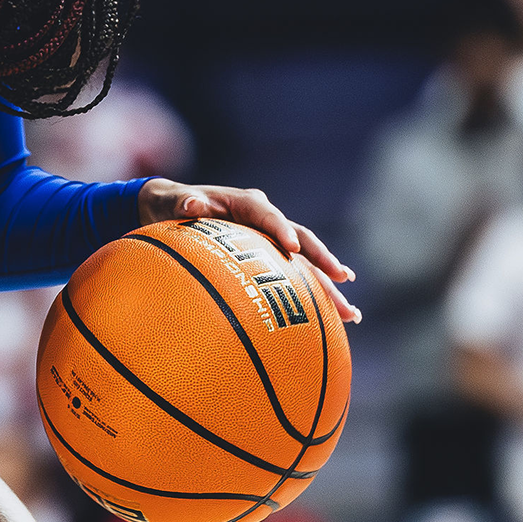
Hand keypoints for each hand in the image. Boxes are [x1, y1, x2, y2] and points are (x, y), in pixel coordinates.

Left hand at [138, 179, 360, 322]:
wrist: (171, 208)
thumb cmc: (171, 204)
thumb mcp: (170, 201)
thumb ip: (182, 203)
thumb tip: (192, 204)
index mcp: (245, 203)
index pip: (268, 215)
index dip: (281, 229)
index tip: (293, 248)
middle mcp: (264, 219)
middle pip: (300, 239)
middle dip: (322, 260)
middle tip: (343, 279)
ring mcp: (269, 239)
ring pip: (305, 263)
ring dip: (327, 287)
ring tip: (351, 314)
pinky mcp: (268, 257)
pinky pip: (294, 277)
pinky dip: (313, 296)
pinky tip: (333, 320)